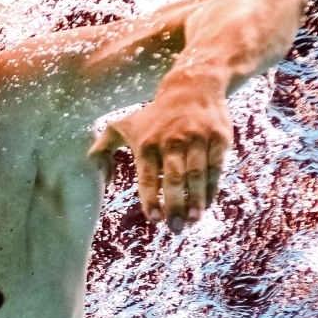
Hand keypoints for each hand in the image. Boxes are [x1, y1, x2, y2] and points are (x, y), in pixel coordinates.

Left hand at [88, 80, 232, 233]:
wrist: (191, 88)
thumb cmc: (153, 115)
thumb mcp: (122, 126)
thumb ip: (103, 148)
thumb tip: (98, 176)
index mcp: (147, 143)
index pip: (148, 176)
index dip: (151, 198)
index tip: (155, 219)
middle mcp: (172, 141)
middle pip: (174, 178)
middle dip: (175, 206)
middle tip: (174, 229)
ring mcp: (197, 139)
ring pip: (197, 175)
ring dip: (196, 201)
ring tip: (192, 221)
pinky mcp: (218, 137)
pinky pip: (217, 167)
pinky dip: (213, 188)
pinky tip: (208, 204)